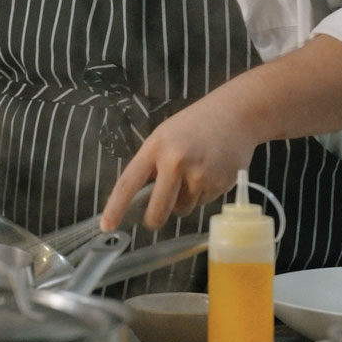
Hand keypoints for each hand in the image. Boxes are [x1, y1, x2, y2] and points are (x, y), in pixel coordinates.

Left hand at [101, 98, 263, 230]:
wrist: (235, 115)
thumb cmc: (193, 126)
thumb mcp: (163, 137)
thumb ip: (150, 165)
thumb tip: (138, 198)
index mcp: (155, 148)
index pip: (128, 183)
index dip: (115, 208)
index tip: (106, 226)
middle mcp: (176, 162)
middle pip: (158, 209)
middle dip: (153, 220)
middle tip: (152, 220)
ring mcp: (200, 175)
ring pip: (182, 209)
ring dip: (182, 202)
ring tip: (192, 175)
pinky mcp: (220, 184)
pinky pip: (202, 203)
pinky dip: (202, 195)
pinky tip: (209, 173)